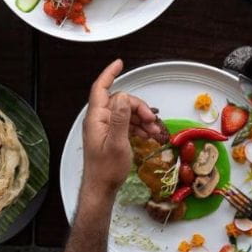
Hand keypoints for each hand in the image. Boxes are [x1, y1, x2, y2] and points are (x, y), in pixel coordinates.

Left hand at [81, 59, 158, 196]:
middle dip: (138, 107)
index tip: (119, 63)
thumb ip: (120, 118)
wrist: (101, 188)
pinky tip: (149, 135)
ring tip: (155, 131)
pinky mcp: (110, 135)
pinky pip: (126, 124)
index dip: (109, 74)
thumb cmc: (106, 169)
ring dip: (141, 119)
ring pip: (125, 113)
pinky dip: (138, 127)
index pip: (101, 88)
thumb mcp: (117, 143)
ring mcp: (104, 127)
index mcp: (96, 117)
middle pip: (120, 101)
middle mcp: (98, 119)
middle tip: (152, 120)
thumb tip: (123, 97)